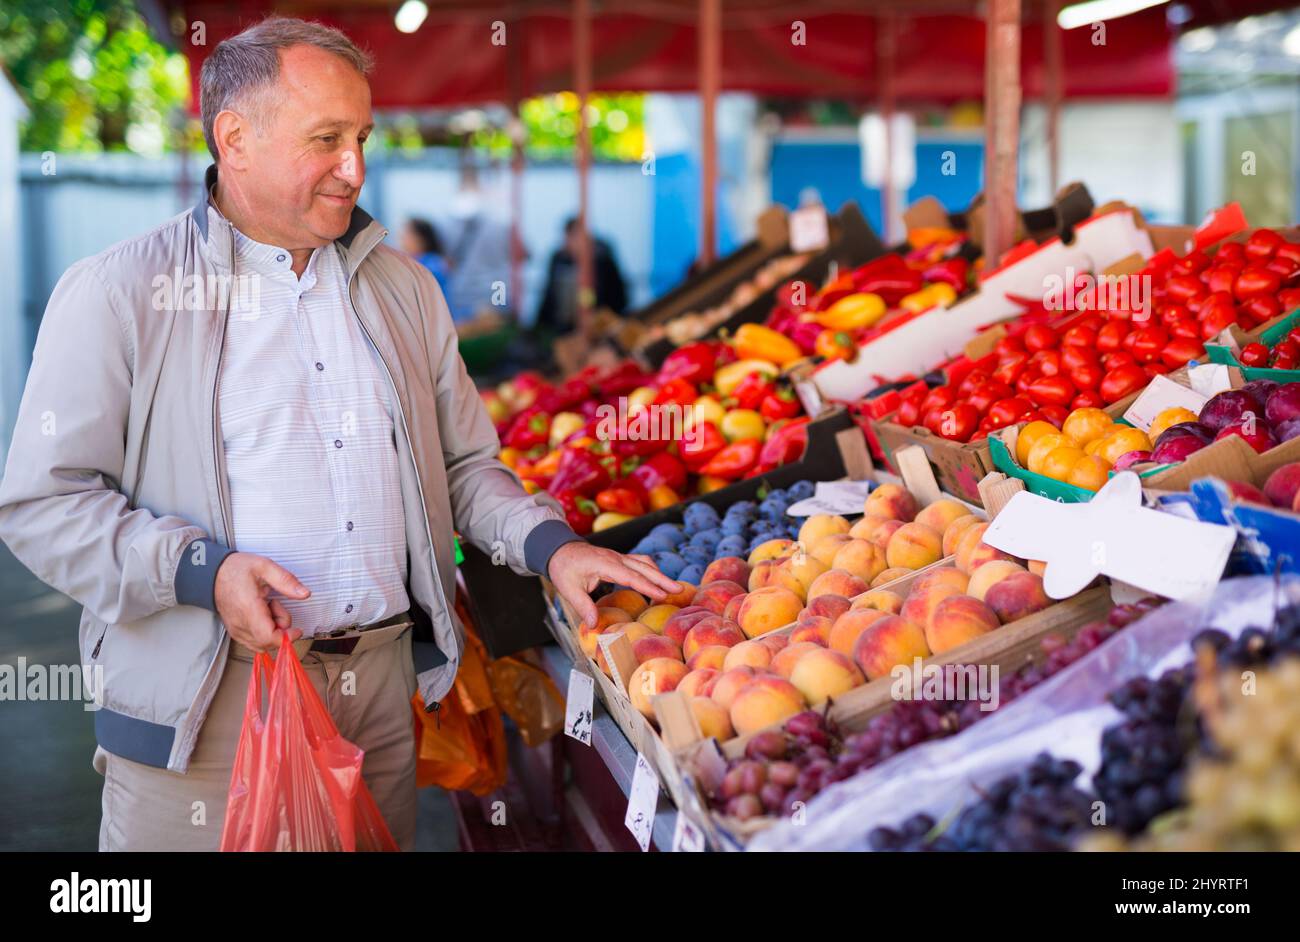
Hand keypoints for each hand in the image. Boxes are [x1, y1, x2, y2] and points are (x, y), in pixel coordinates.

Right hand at [214, 552, 310, 652]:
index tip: (297, 629)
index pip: (268, 637)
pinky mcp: (235, 633)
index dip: (286, 637)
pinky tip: (262, 615)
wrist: (213, 574)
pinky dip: (265, 633)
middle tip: (276, 605)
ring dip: (273, 631)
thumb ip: (285, 580)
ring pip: (263, 645)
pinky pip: (255, 643)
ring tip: (268, 608)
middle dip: (282, 629)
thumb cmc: (237, 569)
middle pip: (269, 643)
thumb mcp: (265, 566)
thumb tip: (304, 594)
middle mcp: (240, 624)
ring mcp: (236, 631)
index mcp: (248, 609)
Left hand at [548, 542, 681, 628]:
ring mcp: (618, 556)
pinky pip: (639, 562)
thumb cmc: (564, 568)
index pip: (631, 576)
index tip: (663, 595)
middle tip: (679, 590)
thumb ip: (583, 606)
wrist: (559, 549)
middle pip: (644, 567)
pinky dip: (651, 570)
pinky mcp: (619, 558)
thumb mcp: (568, 589)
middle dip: (662, 579)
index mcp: (604, 564)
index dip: (648, 586)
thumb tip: (594, 625)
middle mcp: (615, 558)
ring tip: (674, 587)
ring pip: (644, 563)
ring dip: (659, 574)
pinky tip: (657, 578)